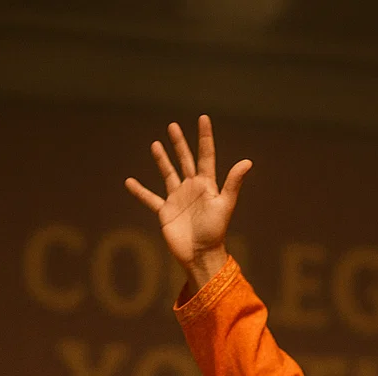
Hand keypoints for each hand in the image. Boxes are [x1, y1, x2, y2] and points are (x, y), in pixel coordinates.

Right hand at [125, 114, 250, 290]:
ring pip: (168, 174)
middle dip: (180, 143)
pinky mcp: (166, 211)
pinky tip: (129, 182)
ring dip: (162, 159)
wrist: (200, 256)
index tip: (203, 118)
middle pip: (185, 160)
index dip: (205, 137)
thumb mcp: (224, 205)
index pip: (206, 155)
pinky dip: (140, 191)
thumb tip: (247, 161)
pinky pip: (150, 198)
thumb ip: (233, 183)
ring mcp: (178, 199)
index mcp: (207, 185)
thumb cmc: (215, 232)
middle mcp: (192, 188)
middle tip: (173, 126)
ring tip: (156, 144)